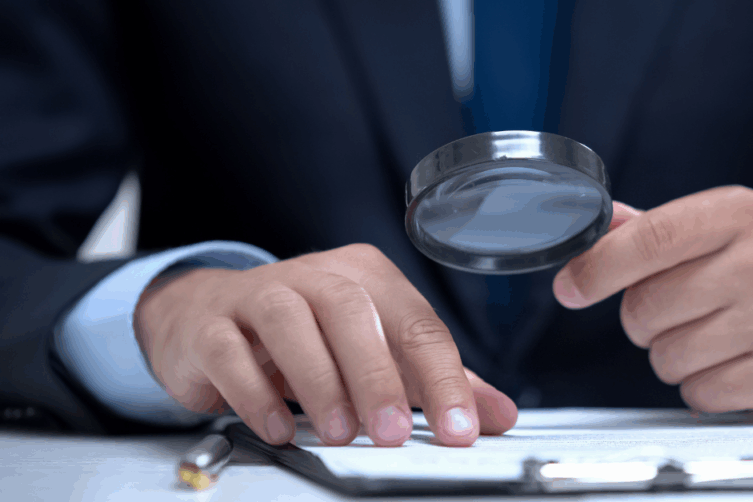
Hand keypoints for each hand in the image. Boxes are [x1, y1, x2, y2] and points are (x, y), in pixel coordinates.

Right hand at [135, 244, 517, 445]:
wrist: (209, 315)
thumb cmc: (307, 334)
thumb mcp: (378, 352)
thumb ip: (434, 382)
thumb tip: (497, 415)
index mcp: (367, 276)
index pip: (417, 323)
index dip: (443, 378)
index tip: (460, 429)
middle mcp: (316, 275)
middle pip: (353, 312)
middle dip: (378, 377)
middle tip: (394, 434)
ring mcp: (258, 293)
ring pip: (290, 322)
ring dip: (318, 381)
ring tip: (339, 432)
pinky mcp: (212, 323)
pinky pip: (230, 351)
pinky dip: (255, 392)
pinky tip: (278, 428)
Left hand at [553, 186, 752, 421]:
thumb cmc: (749, 277)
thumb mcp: (705, 236)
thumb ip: (643, 229)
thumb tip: (587, 223)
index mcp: (739, 213)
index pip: (648, 239)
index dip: (597, 269)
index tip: (570, 288)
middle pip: (647, 306)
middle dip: (643, 321)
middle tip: (677, 315)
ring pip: (667, 355)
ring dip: (671, 357)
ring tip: (708, 340)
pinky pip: (700, 392)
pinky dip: (701, 388)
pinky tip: (729, 367)